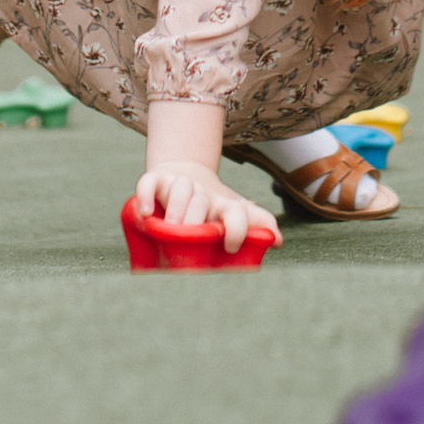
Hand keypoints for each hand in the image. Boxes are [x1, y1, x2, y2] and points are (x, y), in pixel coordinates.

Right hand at [135, 160, 276, 252]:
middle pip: (203, 201)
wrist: (186, 175)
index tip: (231, 248)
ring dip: (175, 210)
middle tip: (190, 240)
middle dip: (197, 221)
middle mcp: (203, 192)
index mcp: (225, 205)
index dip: (237, 229)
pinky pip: (148, 183)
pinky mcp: (157, 179)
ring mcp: (179, 184)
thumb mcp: (236, 213)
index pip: (237, 213)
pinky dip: (145, 196)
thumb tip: (278, 241)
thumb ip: (259, 226)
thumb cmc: (213, 206)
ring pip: (180, 189)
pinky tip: (145, 214)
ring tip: (169, 229)